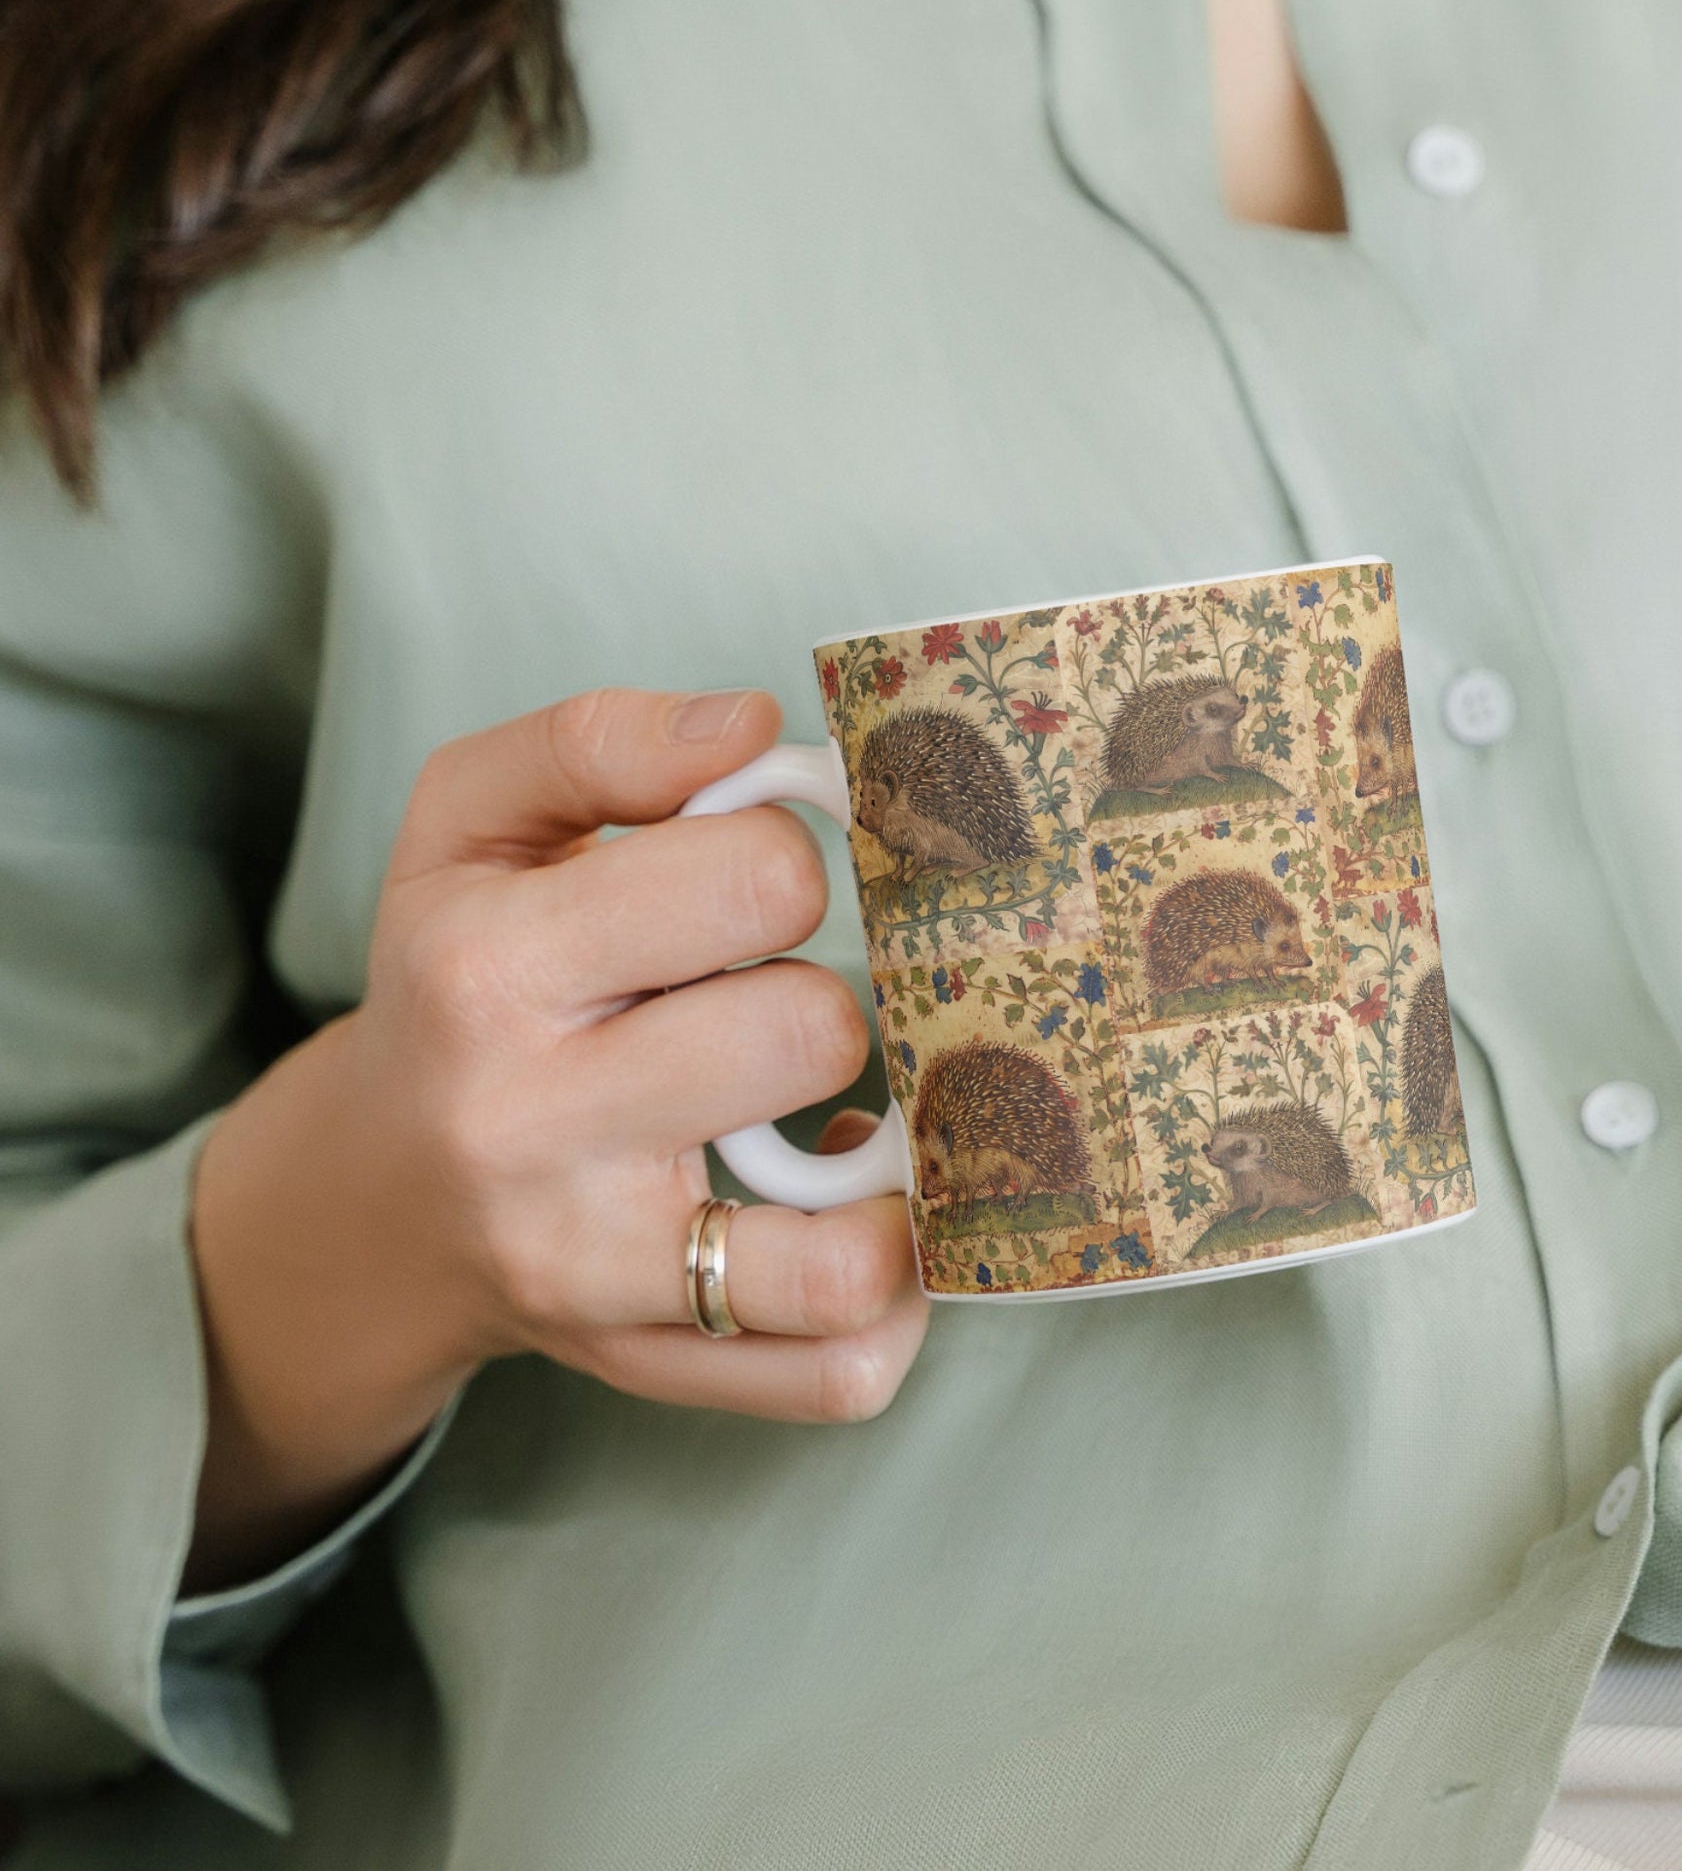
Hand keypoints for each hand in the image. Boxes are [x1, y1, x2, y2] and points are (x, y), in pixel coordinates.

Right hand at [188, 688, 928, 1590]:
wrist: (379, 1194)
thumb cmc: (456, 982)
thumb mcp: (469, 824)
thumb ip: (599, 741)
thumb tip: (749, 724)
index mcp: (490, 968)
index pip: (754, 880)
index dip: (790, 863)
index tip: (756, 888)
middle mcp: (532, 1129)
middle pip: (811, 1035)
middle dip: (825, 999)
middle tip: (775, 1006)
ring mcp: (596, 1270)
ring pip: (840, 1251)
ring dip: (889, 1170)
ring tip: (844, 1119)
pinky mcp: (649, 1363)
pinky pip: (836, 1369)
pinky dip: (890, 1300)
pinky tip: (858, 1221)